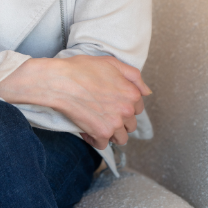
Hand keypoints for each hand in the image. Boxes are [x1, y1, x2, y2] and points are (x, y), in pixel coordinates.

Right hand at [0, 55, 150, 149]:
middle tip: (102, 111)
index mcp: (132, 93)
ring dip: (110, 133)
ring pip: (120, 138)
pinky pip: (103, 145)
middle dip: (118, 120)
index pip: (138, 108)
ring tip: (96, 122)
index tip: (112, 102)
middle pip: (130, 124)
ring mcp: (115, 123)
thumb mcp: (111, 63)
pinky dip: (94, 139)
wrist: (60, 81)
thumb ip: (133, 76)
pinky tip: (86, 129)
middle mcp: (127, 109)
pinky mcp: (101, 133)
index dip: (124, 105)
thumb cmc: (81, 69)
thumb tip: (147, 92)